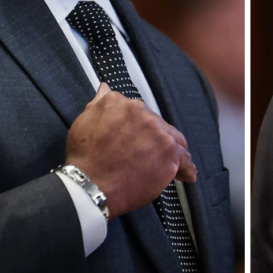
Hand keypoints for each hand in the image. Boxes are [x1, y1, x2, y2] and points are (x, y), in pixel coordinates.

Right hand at [65, 83, 196, 216]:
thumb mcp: (85, 121)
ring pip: (174, 140)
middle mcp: (145, 114)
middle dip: (157, 140)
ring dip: (173, 151)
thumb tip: (105, 87)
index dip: (142, 128)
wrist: (90, 185)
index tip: (141, 137)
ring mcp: (160, 134)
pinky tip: (187, 175)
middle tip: (153, 155)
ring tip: (172, 164)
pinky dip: (187, 168)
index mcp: (124, 104)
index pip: (141, 113)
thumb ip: (99, 103)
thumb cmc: (85, 157)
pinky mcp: (170, 155)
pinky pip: (185, 160)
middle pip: (159, 125)